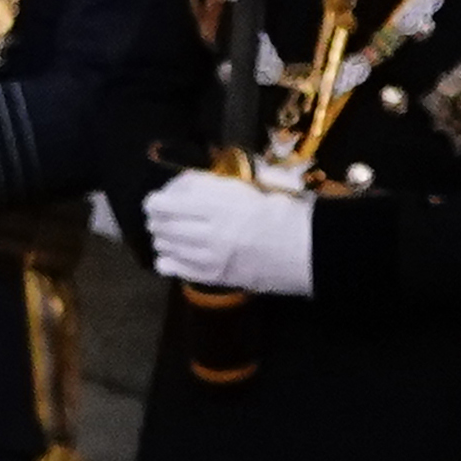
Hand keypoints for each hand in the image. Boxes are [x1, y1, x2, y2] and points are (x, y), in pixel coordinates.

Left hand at [148, 165, 319, 296]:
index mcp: (220, 204)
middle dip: (157, 219)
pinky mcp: (211, 276)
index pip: (167, 202)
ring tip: (170, 233)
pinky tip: (174, 254)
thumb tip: (182, 184)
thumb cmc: (280, 210)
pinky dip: (167, 258)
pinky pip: (172, 267)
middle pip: (162, 225)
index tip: (156, 199)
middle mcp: (209, 231)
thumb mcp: (248, 187)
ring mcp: (208, 257)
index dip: (156, 200)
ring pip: (164, 246)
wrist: (304, 247)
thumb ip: (212, 187)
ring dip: (162, 237)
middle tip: (161, 216)